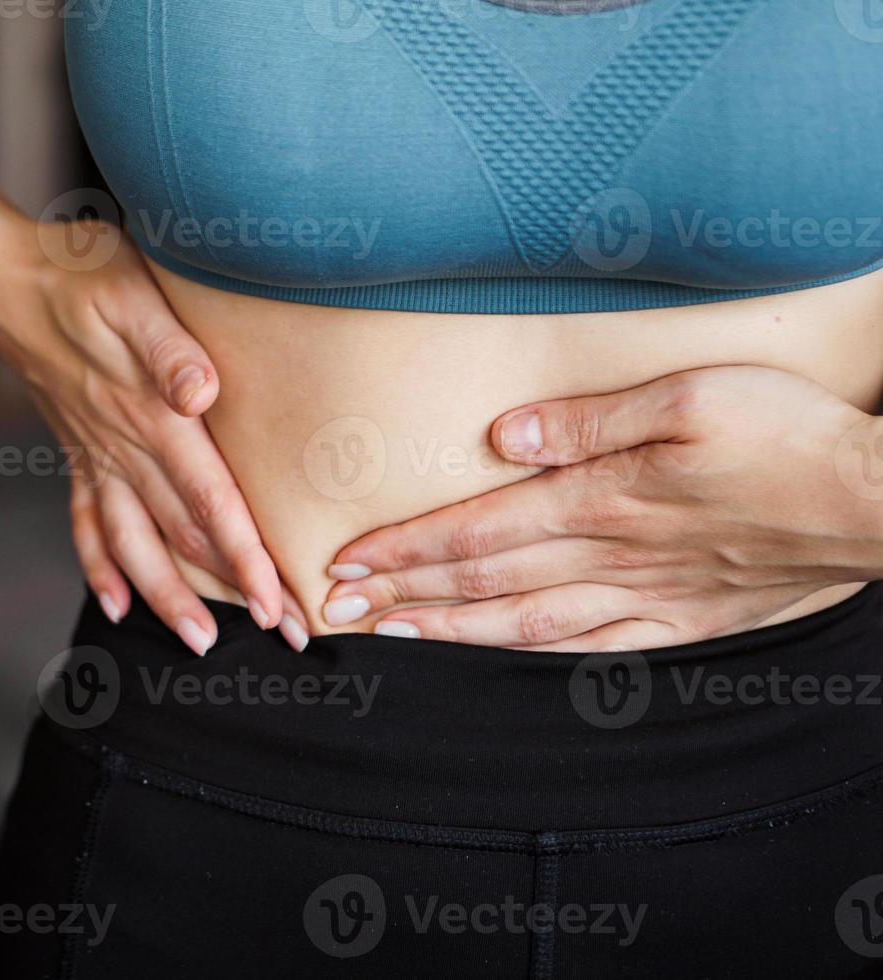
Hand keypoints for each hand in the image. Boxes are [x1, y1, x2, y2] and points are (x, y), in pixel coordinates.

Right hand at [0, 214, 306, 653]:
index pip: (211, 501)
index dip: (246, 556)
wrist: (4, 281)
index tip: (280, 603)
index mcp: (152, 417)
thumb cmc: (82, 277)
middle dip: (231, 594)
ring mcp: (96, 456)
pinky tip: (117, 604)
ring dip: (166, 597)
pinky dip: (101, 567)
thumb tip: (201, 393)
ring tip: (197, 644)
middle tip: (280, 637)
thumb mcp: (133, 294)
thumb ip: (169, 349)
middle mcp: (124, 448)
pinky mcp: (76, 452)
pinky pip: (86, 523)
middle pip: (184, 537)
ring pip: (134, 545)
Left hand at [324, 365, 882, 649]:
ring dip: (446, 628)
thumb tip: (502, 437)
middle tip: (336, 606)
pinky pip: (585, 644)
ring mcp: (642, 596)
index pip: (473, 531)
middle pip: (481, 581)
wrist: (878, 505)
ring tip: (388, 633)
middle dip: (401, 592)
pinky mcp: (680, 618)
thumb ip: (587, 421)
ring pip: (519, 622)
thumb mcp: (687, 398)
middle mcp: (608, 558)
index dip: (403, 549)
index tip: (345, 562)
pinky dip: (525, 650)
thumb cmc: (787, 435)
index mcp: (600, 500)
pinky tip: (492, 653)